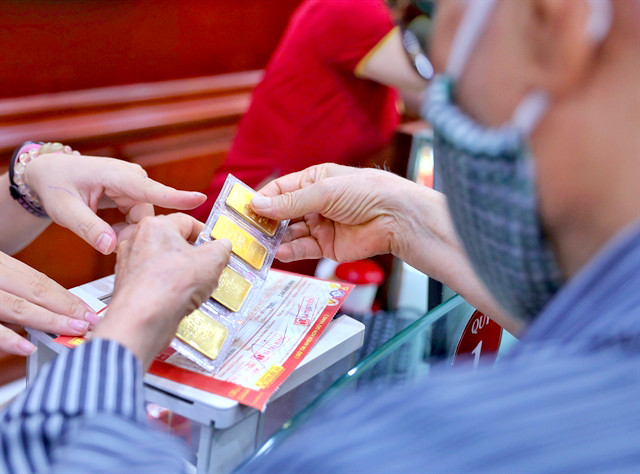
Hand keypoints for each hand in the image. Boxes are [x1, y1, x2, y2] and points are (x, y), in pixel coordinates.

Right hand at [0, 252, 96, 355]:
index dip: (67, 298)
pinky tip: (26, 348)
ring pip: (16, 306)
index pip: (39, 282)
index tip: (90, 311)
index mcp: (0, 264)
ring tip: (74, 330)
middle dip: (67, 308)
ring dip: (47, 321)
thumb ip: (19, 292)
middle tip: (91, 323)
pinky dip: (7, 338)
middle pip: (34, 291)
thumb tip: (51, 311)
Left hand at [25, 153, 206, 254]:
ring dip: (129, 229)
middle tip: (109, 241)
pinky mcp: (133, 191)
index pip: (151, 190)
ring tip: (105, 234)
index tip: (200, 199)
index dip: (177, 196)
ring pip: (144, 216)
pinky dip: (128, 226)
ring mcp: (133, 183)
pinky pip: (140, 215)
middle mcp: (130, 177)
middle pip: (148, 213)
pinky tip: (110, 229)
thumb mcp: (65, 211)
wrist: (48, 173)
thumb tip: (112, 247)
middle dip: (134, 231)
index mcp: (116, 176)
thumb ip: (89, 229)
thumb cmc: (55, 185)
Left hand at [92, 213, 230, 369]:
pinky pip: (154, 280)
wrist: (142, 320)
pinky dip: (167, 287)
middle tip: (209, 268)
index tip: (217, 246)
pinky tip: (178, 299)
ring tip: (194, 287)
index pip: (188, 221)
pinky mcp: (128, 285)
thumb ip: (220, 248)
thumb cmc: (169, 286)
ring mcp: (129, 262)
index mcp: (156, 225)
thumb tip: (222, 246)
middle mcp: (138, 239)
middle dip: (194, 255)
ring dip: (181, 272)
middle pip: (174, 242)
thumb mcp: (211, 261)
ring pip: (163, 262)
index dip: (207, 234)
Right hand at [250, 163, 412, 262]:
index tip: (243, 210)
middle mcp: (315, 203)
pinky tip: (278, 253)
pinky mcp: (328, 246)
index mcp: (314, 181)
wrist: (396, 218)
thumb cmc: (366, 192)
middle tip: (246, 231)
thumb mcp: (324, 191)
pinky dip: (290, 251)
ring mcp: (321, 225)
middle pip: (282, 214)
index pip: (280, 190)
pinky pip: (303, 249)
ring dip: (275, 239)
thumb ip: (290, 202)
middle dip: (266, 222)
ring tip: (258, 245)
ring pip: (290, 234)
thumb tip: (257, 205)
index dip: (262, 200)